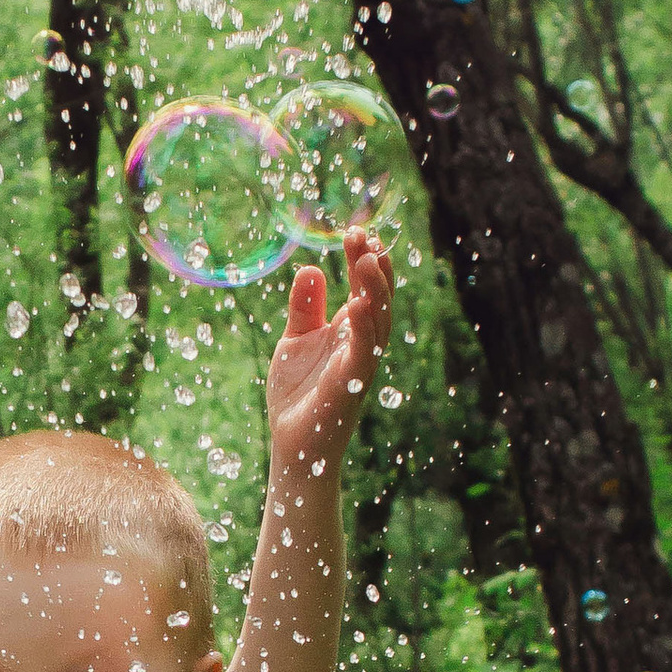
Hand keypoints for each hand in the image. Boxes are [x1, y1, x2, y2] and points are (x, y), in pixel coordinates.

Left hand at [265, 229, 393, 480]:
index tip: (356, 231)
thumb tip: (311, 267)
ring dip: (376, 289)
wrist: (292, 439)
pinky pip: (366, 350)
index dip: (363, 259)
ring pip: (380, 320)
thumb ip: (305, 307)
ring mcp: (361, 361)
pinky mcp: (353, 382)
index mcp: (351, 329)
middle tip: (363, 235)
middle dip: (374, 265)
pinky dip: (367, 325)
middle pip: (379, 296)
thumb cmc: (297, 393)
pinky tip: (361, 302)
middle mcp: (362, 342)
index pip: (365, 286)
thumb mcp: (295, 340)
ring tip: (368, 258)